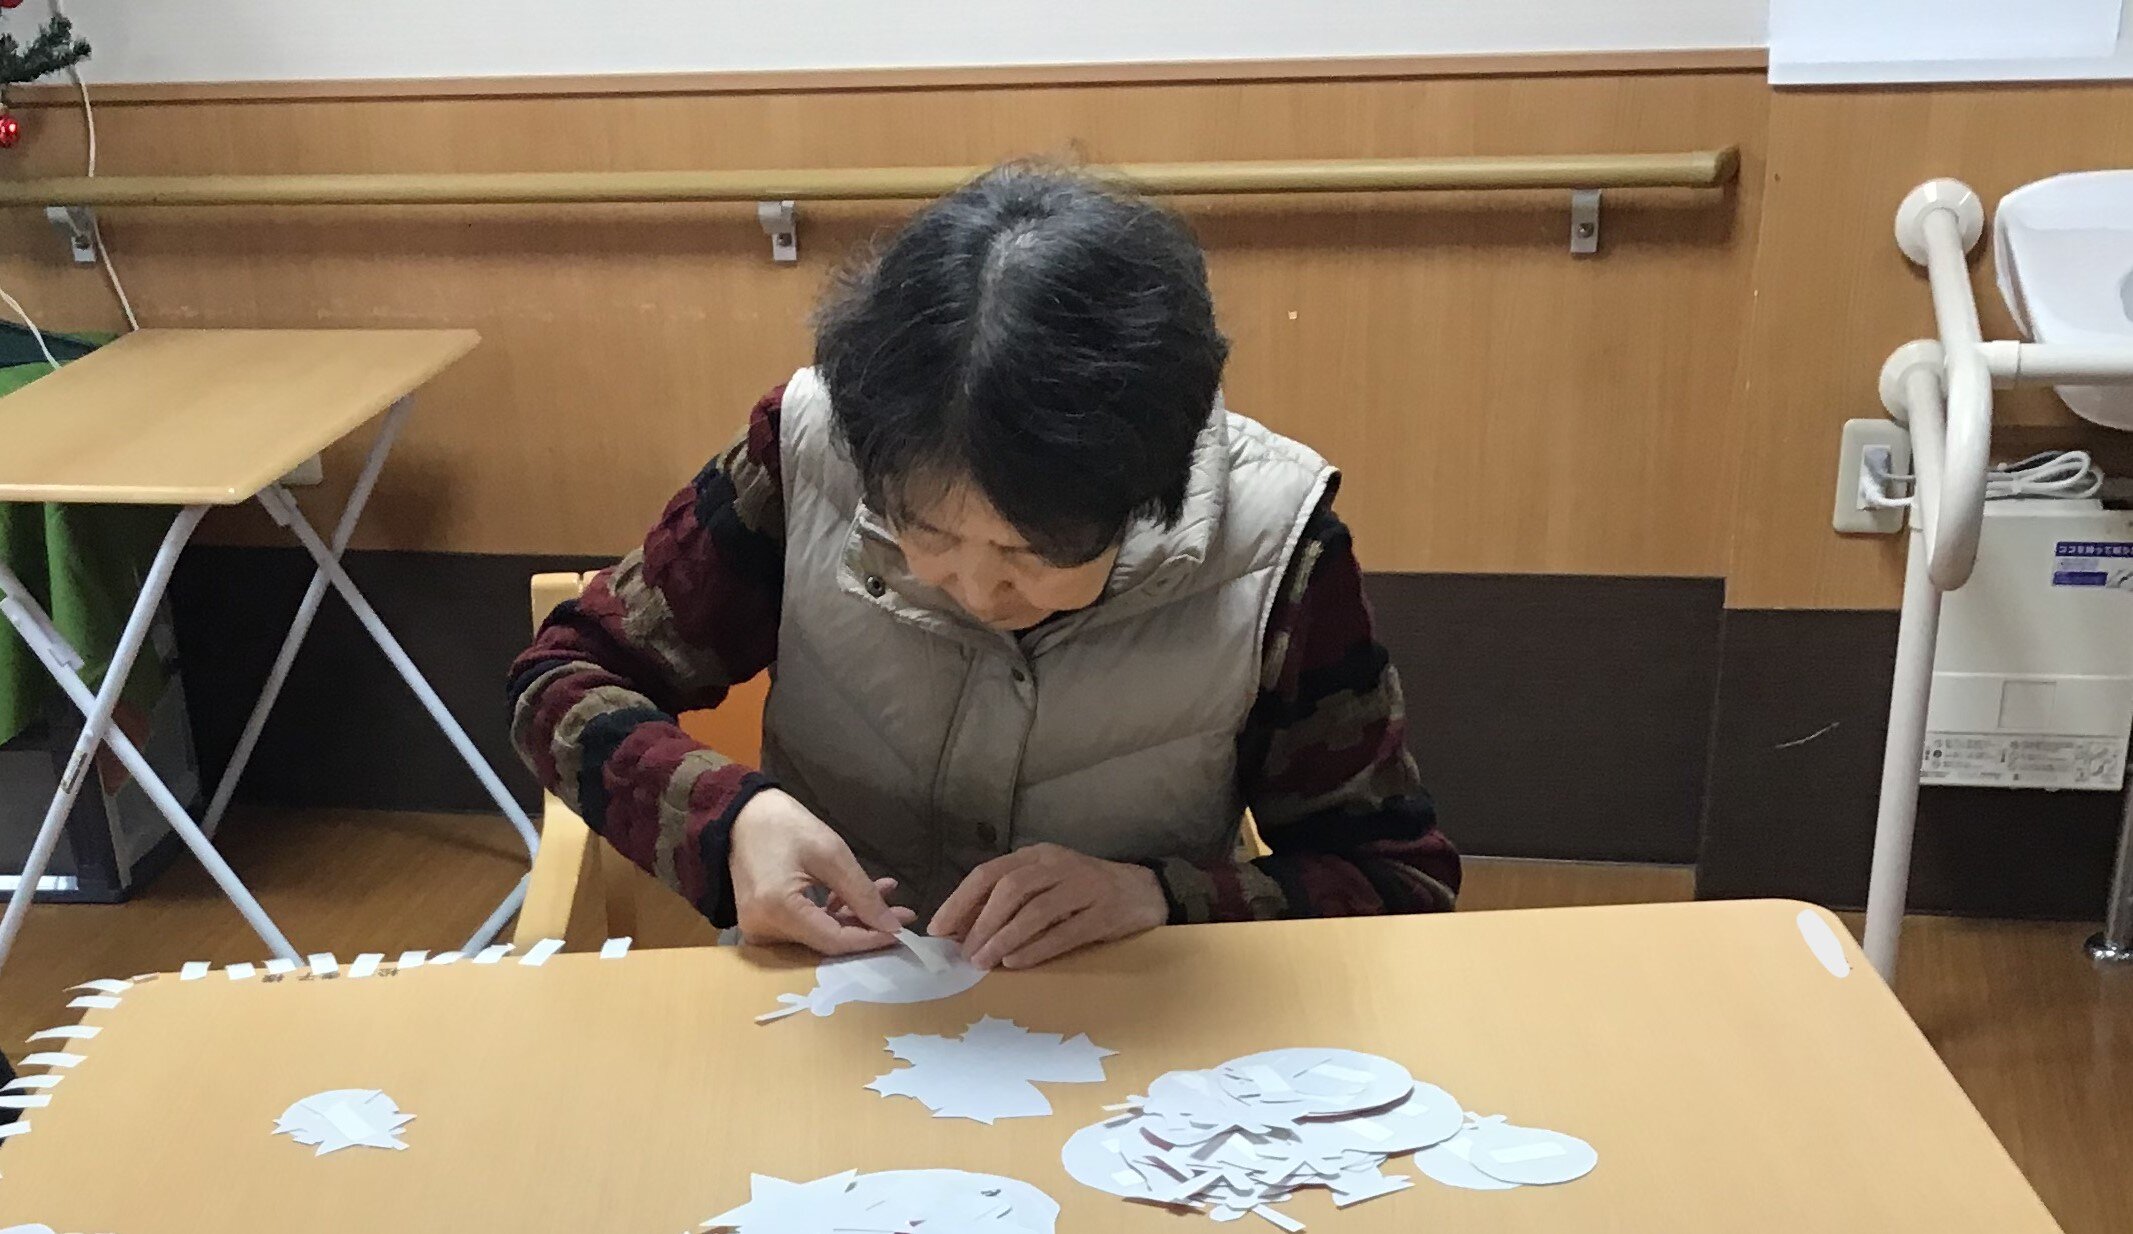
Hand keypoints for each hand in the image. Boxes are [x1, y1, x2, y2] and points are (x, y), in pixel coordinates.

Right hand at [729, 789, 915, 953]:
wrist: (743, 816)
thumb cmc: (785, 826)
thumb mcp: (831, 853)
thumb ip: (862, 893)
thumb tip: (891, 926)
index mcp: (778, 910)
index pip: (834, 941)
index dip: (870, 939)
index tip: (902, 931)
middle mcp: (763, 930)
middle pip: (826, 941)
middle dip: (866, 926)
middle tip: (901, 912)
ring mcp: (759, 930)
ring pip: (819, 934)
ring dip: (852, 916)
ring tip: (884, 894)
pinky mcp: (762, 924)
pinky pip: (804, 927)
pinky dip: (831, 914)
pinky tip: (854, 895)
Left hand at [928, 843, 1166, 969]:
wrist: (1144, 891)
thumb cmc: (1084, 891)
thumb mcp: (1045, 885)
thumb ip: (1009, 901)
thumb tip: (961, 931)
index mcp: (1038, 856)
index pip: (989, 873)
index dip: (960, 901)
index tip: (939, 929)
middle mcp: (1058, 865)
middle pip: (1010, 888)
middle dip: (981, 922)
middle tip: (964, 953)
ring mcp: (1084, 887)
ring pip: (1035, 910)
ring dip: (1004, 937)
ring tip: (984, 961)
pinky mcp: (1103, 912)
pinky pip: (1064, 932)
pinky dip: (1036, 948)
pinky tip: (1016, 962)